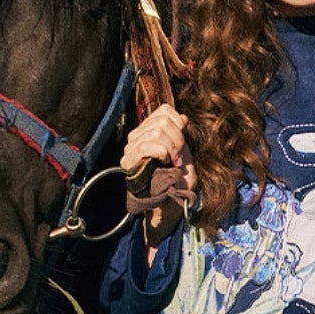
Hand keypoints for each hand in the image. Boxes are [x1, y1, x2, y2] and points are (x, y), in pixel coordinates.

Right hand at [121, 103, 197, 248]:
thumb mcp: (185, 151)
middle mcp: (137, 138)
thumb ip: (180, 132)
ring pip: (156, 131)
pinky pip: (146, 146)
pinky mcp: (129, 161)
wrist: (173, 203)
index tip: (183, 144)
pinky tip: (165, 163)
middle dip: (177, 139)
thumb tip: (181, 116)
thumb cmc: (179, 180)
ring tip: (173, 163)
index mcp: (149, 131)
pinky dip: (162, 153)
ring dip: (172, 148)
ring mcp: (131, 149)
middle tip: (178, 158)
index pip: (164, 111)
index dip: (179, 124)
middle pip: (161, 121)